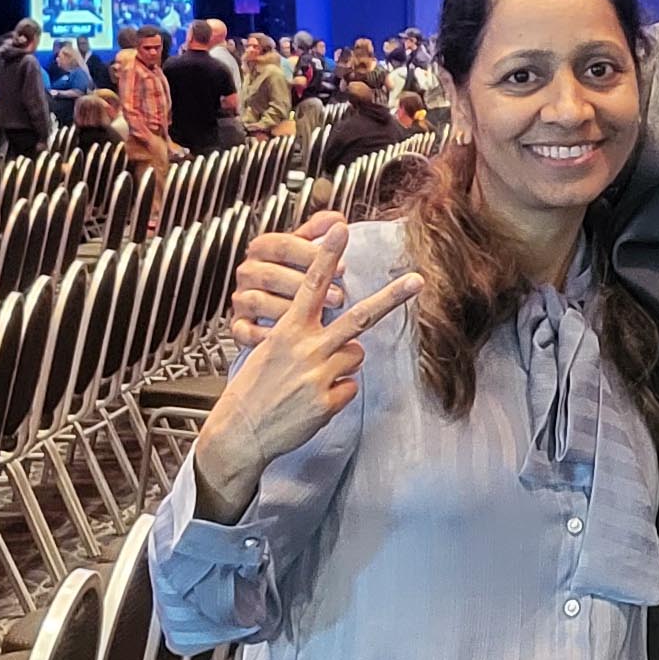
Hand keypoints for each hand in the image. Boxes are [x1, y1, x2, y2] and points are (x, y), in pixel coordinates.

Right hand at [193, 224, 421, 521]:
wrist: (241, 430)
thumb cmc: (256, 387)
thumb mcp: (270, 349)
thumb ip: (302, 334)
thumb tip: (342, 336)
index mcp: (287, 329)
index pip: (311, 285)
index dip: (325, 256)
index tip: (340, 229)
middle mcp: (305, 348)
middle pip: (357, 318)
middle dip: (390, 298)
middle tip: (416, 280)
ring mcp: (318, 374)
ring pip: (357, 355)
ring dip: (344, 363)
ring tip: (314, 377)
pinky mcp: (327, 401)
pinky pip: (350, 387)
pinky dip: (337, 392)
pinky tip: (313, 400)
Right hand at [231, 192, 340, 348]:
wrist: (266, 316)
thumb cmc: (289, 278)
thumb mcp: (302, 251)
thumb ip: (317, 233)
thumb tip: (337, 219)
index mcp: (263, 249)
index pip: (284, 245)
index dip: (313, 255)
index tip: (341, 266)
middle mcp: (249, 272)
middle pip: (271, 274)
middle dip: (306, 285)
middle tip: (338, 297)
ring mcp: (242, 299)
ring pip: (258, 301)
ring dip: (290, 309)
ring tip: (318, 320)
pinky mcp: (239, 326)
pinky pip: (246, 330)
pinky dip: (265, 335)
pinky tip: (289, 338)